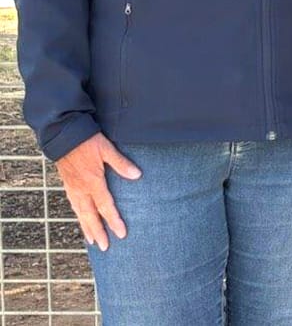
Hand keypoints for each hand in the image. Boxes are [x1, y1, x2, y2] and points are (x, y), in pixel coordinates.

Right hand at [55, 133, 140, 250]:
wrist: (63, 136)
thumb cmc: (87, 141)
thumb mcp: (106, 149)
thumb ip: (121, 163)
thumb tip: (137, 175)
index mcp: (93, 182)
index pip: (106, 207)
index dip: (114, 221)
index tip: (121, 234)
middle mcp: (82, 189)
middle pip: (90, 216)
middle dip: (98, 232)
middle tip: (105, 247)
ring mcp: (73, 188)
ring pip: (80, 213)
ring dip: (87, 228)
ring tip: (93, 241)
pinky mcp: (68, 185)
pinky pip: (74, 206)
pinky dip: (79, 216)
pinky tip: (82, 220)